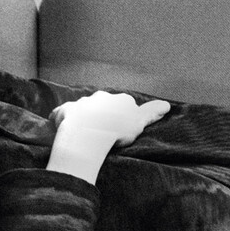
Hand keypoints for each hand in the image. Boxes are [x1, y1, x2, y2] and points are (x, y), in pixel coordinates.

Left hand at [50, 91, 170, 145]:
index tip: (123, 127)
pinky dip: (63, 120)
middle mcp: (100, 97)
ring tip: (85, 133)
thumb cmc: (117, 128)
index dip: (124, 115)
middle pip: (103, 103)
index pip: (125, 103)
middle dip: (103, 113)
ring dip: (84, 116)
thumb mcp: (140, 122)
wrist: (89, 132)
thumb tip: (167, 104)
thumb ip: (152, 112)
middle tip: (105, 130)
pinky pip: (63, 115)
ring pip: (83, 108)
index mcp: (120, 99)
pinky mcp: (65, 112)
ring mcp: (81, 103)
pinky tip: (62, 130)